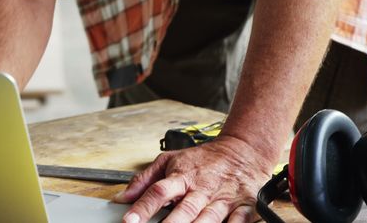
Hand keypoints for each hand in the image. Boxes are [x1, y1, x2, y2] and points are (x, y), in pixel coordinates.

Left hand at [113, 135, 274, 222]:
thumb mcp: (170, 161)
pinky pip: (237, 222)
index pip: (158, 191)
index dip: (143, 208)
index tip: (129, 221)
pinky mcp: (244, 207)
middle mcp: (202, 189)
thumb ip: (144, 180)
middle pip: (184, 210)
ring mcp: (224, 199)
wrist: (242, 150)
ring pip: (209, 219)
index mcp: (182, 177)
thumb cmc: (203, 160)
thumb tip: (122, 198)